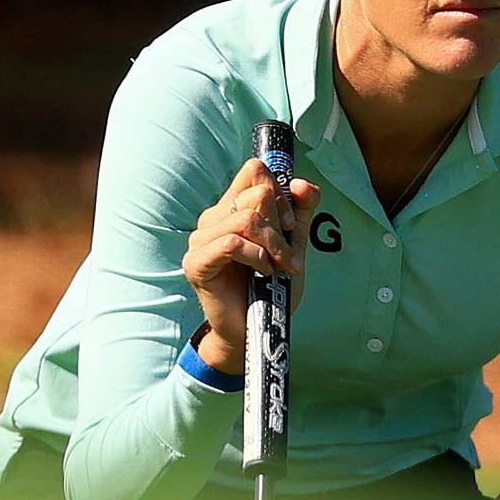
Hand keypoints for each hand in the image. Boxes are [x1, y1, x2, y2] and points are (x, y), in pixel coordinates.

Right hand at [181, 157, 322, 374]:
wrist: (257, 329)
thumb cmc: (272, 288)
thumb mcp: (295, 246)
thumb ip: (301, 212)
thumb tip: (303, 184)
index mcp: (234, 208)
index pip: (255, 171)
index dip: (280, 192)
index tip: (291, 225)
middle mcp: (214, 218)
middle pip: (258, 193)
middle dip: (283, 227)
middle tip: (288, 256)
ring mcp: (201, 240)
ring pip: (247, 218)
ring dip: (274, 246)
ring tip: (277, 268)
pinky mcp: (197, 262)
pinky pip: (232, 243)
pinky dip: (257, 257)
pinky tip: (262, 272)